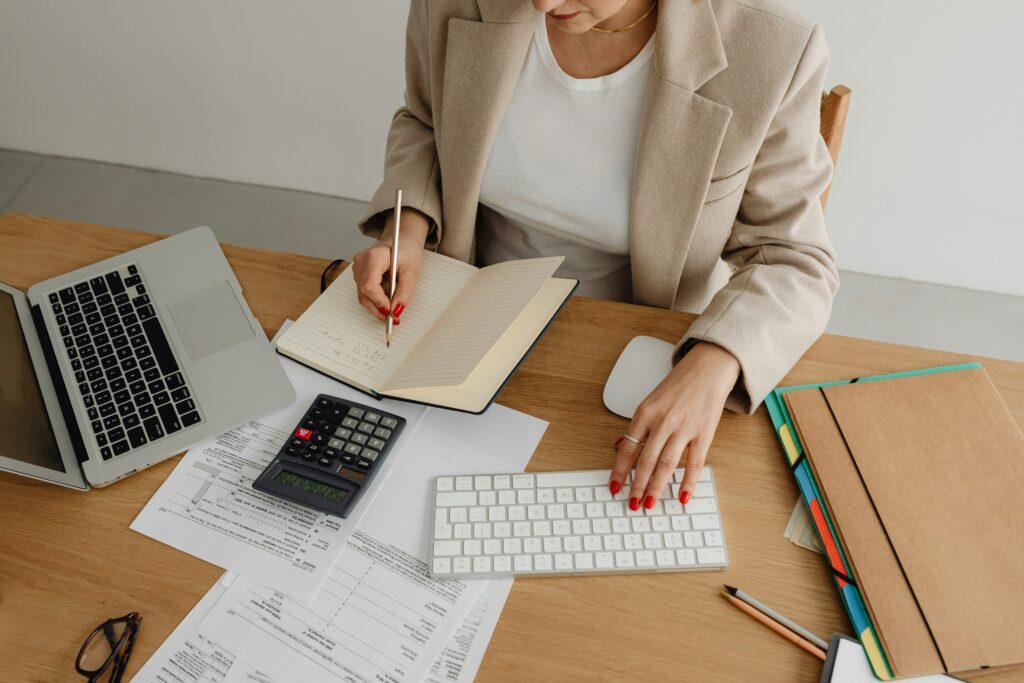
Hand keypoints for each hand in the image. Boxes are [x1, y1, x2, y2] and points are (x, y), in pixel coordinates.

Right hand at [350, 208, 430, 321]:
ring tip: (393, 307)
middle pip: (364, 293)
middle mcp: (361, 261)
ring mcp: (357, 267)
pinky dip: (376, 298)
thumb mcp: (411, 273)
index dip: (379, 302)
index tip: (391, 311)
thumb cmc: (406, 252)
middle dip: (378, 308)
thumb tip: (396, 311)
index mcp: (374, 257)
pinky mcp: (359, 272)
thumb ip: (404, 293)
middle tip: (393, 318)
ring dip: (378, 304)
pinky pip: (364, 291)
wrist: (400, 239)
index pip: (369, 285)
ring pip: (363, 295)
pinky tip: (387, 297)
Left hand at [609, 342, 739, 509]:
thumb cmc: (678, 385)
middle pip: (646, 460)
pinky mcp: (703, 433)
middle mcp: (662, 422)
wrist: (707, 368)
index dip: (619, 470)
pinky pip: (694, 463)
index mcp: (645, 413)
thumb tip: (620, 445)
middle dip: (637, 485)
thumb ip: (638, 426)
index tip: (614, 486)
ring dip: (657, 487)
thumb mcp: (651, 401)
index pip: (628, 448)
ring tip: (650, 503)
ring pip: (667, 464)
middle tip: (632, 504)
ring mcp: (683, 428)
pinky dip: (688, 482)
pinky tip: (682, 496)